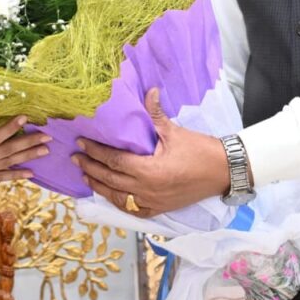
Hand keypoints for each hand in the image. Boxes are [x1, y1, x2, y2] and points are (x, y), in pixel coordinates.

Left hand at [72, 88, 228, 216]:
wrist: (224, 172)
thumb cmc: (200, 151)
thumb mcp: (174, 131)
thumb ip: (155, 113)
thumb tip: (148, 90)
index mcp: (149, 171)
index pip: (114, 161)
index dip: (95, 151)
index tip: (81, 142)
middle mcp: (147, 190)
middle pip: (110, 180)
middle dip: (91, 168)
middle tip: (75, 157)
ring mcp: (153, 202)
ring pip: (118, 198)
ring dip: (99, 186)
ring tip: (85, 175)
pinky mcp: (159, 209)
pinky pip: (133, 209)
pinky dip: (118, 202)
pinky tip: (109, 195)